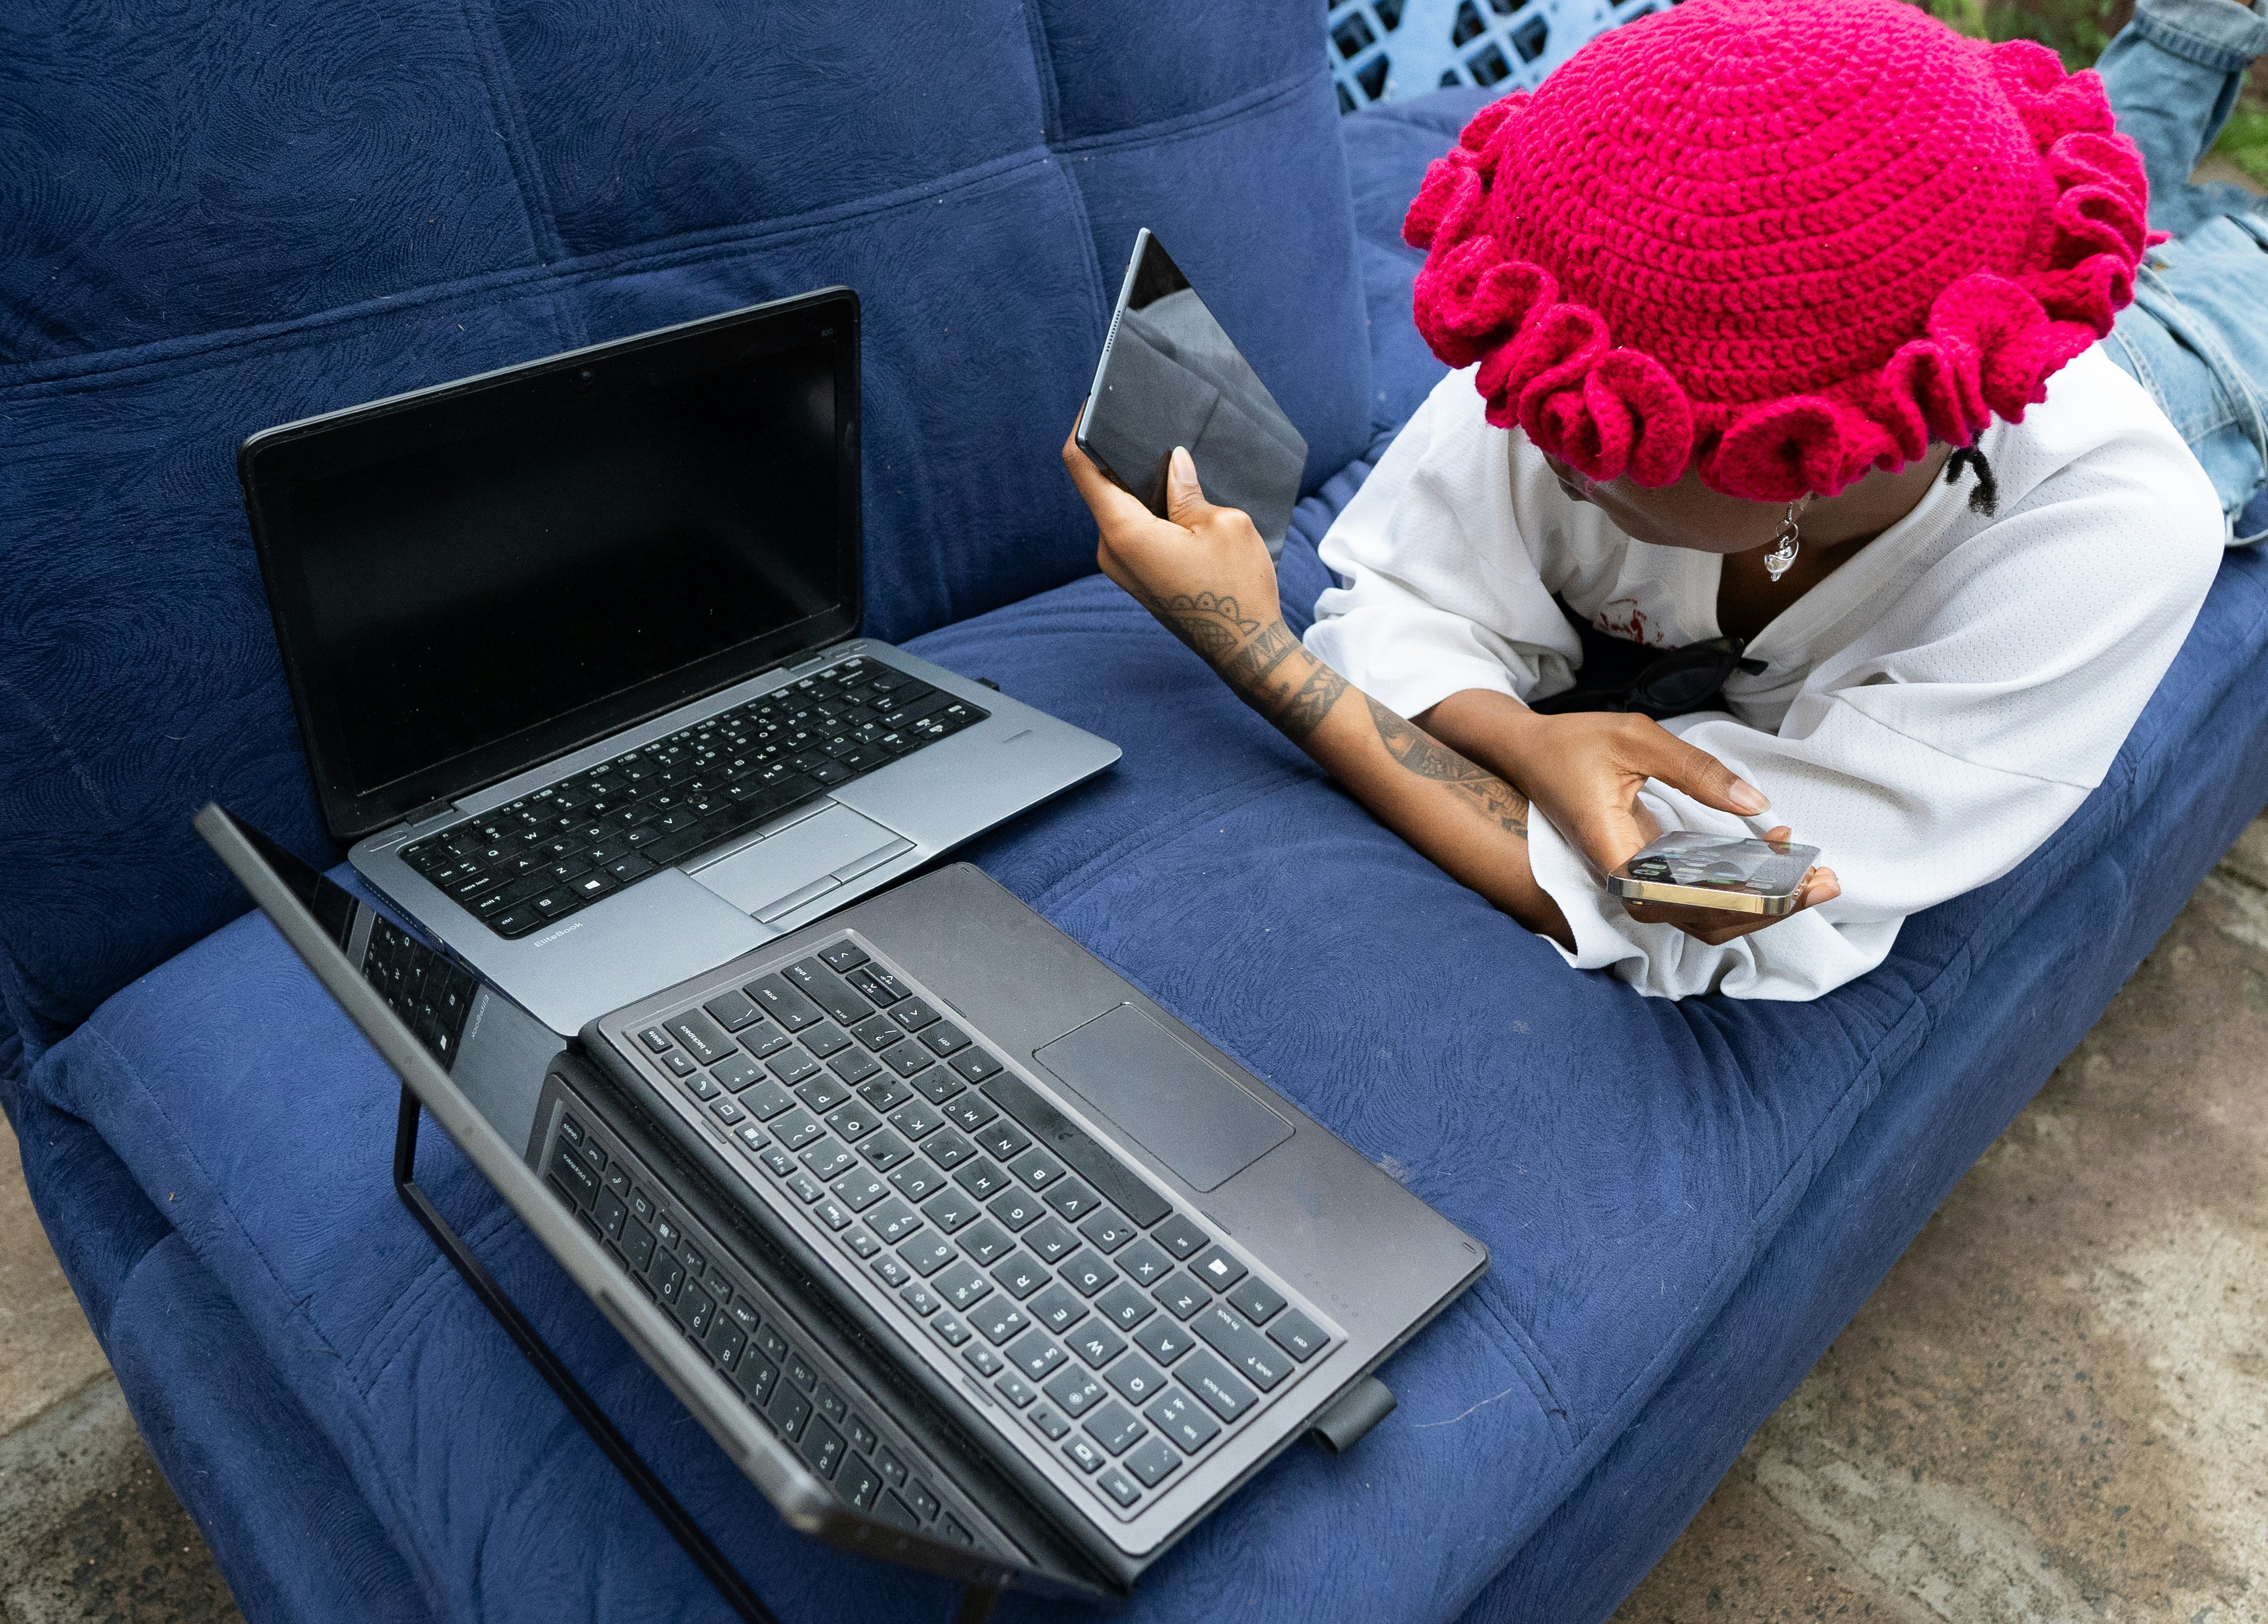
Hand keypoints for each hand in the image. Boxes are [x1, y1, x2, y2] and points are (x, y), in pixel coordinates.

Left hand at [1062, 426, 1283, 676]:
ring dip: (1138, 484)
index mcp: (1124, 532)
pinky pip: (1132, 530)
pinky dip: (1147, 509)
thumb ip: (1188, 489)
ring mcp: (1121, 567)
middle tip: (1147, 424)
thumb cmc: (1237, 590)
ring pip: (1118, 508)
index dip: (1083, 429)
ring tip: (1170, 458)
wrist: (1246, 650)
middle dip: (1120, 455)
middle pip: (1100, 486)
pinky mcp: (1136, 576)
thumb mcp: (1222, 524)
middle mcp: (1111, 551)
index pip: (1081, 468)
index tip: (1095, 404)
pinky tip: (1176, 496)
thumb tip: (1174, 463)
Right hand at [1416, 694, 1840, 941]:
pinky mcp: (1650, 873)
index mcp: (1616, 856)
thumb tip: (1756, 803)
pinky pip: (1700, 896)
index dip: (1742, 896)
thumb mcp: (1636, 739)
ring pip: (1706, 917)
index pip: (1686, 900)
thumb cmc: (1574, 745)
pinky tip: (1777, 857)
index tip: (1788, 876)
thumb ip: (1697, 771)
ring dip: (1762, 904)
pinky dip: (1742, 886)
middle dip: (1770, 907)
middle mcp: (1627, 882)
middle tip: (1824, 881)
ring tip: (1814, 878)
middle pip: (1705, 920)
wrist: (1529, 755)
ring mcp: (1639, 882)